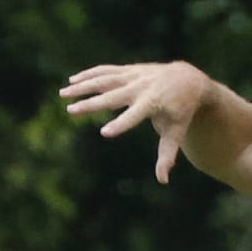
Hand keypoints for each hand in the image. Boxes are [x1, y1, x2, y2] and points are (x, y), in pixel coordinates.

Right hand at [60, 62, 208, 183]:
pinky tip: (72, 80)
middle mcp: (143, 87)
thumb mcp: (176, 132)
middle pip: (113, 96)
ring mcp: (135, 76)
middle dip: (91, 104)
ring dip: (83, 86)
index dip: (121, 124)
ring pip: (105, 79)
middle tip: (70, 111)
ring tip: (63, 94)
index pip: (135, 115)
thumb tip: (163, 180)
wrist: (188, 80)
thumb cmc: (181, 111)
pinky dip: (89, 74)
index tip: (104, 133)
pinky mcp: (130, 70)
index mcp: (154, 103)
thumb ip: (167, 154)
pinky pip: (106, 71)